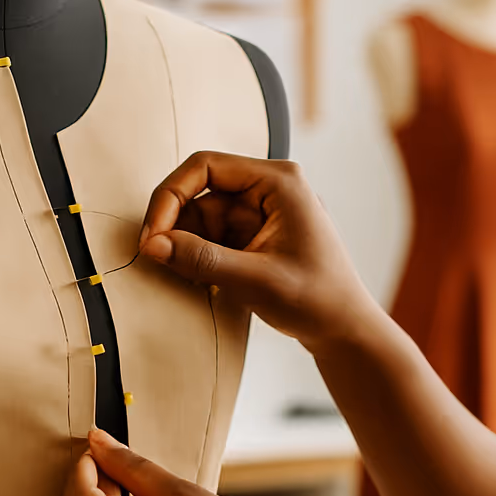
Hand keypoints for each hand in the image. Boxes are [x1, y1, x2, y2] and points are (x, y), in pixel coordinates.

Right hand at [138, 151, 383, 349]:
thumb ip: (202, 259)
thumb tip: (152, 245)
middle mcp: (268, 188)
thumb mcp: (255, 280)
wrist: (343, 329)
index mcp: (278, 181)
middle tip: (155, 258)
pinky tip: (200, 281)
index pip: (206, 166)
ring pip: (202, 216)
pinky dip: (198, 254)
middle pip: (200, 192)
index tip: (154, 235)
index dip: (171, 196)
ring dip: (186, 243)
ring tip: (184, 276)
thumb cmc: (316, 300)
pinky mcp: (253, 234)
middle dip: (175, 224)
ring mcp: (260, 211)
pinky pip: (212, 235)